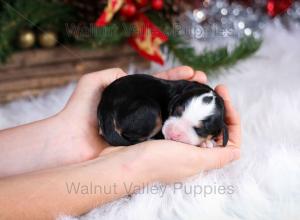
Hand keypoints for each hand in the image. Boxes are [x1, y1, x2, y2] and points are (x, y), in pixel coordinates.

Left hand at [56, 66, 205, 162]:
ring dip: (188, 108)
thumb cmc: (79, 111)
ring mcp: (143, 128)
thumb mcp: (94, 82)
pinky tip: (192, 124)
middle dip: (188, 89)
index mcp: (132, 96)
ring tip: (206, 99)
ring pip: (170, 116)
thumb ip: (112, 74)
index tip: (193, 72)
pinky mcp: (142, 144)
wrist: (70, 141)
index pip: (159, 83)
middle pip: (169, 98)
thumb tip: (128, 74)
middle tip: (205, 82)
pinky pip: (164, 135)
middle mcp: (141, 111)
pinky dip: (179, 130)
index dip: (176, 77)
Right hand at [99, 68, 240, 182]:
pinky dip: (181, 96)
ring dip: (200, 95)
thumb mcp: (193, 161)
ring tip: (199, 77)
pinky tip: (182, 84)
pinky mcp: (160, 127)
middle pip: (211, 123)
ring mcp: (174, 136)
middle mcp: (189, 146)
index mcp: (200, 156)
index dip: (232, 120)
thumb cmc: (157, 163)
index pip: (226, 139)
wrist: (121, 161)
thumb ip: (217, 157)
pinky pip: (177, 108)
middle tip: (216, 85)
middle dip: (216, 103)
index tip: (227, 102)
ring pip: (194, 112)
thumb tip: (238, 152)